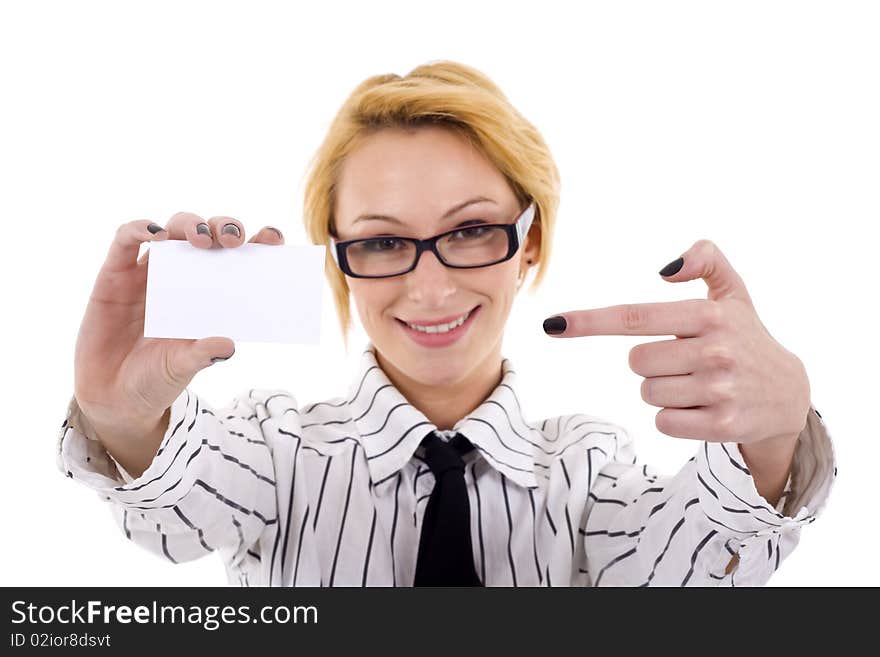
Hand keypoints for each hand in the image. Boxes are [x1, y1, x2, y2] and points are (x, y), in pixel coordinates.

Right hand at [74, 212, 284, 431]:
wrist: (113, 396)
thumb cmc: (157, 377)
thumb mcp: (183, 367)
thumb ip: (203, 354)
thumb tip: (229, 345)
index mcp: (209, 294)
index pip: (238, 258)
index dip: (258, 243)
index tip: (274, 239)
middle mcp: (183, 276)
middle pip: (208, 234)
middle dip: (224, 228)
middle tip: (232, 240)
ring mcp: (150, 272)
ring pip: (173, 229)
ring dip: (190, 224)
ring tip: (199, 238)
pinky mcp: (115, 273)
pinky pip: (125, 240)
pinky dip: (139, 228)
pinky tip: (154, 233)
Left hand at [542, 239, 810, 447]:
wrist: (789, 394)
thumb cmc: (745, 336)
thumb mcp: (733, 291)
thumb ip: (705, 259)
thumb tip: (664, 268)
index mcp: (709, 314)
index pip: (635, 317)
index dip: (590, 321)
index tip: (552, 324)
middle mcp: (715, 350)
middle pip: (636, 361)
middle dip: (652, 361)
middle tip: (687, 360)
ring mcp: (720, 390)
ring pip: (647, 393)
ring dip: (663, 390)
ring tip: (699, 383)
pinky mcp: (722, 426)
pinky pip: (663, 422)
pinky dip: (674, 417)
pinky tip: (703, 407)